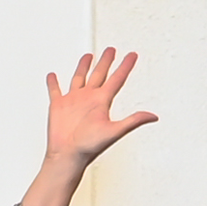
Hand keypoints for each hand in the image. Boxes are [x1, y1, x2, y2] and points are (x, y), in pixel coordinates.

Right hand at [42, 48, 157, 171]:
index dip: (125, 66)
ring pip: (79, 78)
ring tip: (88, 56)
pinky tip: (52, 75)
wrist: (67, 155)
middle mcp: (89, 99)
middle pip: (99, 74)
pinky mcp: (58, 105)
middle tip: (111, 50)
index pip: (117, 79)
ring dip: (83, 67)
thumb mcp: (114, 131)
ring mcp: (73, 101)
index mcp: (102, 102)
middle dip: (106, 61)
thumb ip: (133, 121)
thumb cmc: (89, 147)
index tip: (133, 55)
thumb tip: (154, 117)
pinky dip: (53, 83)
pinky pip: (55, 90)